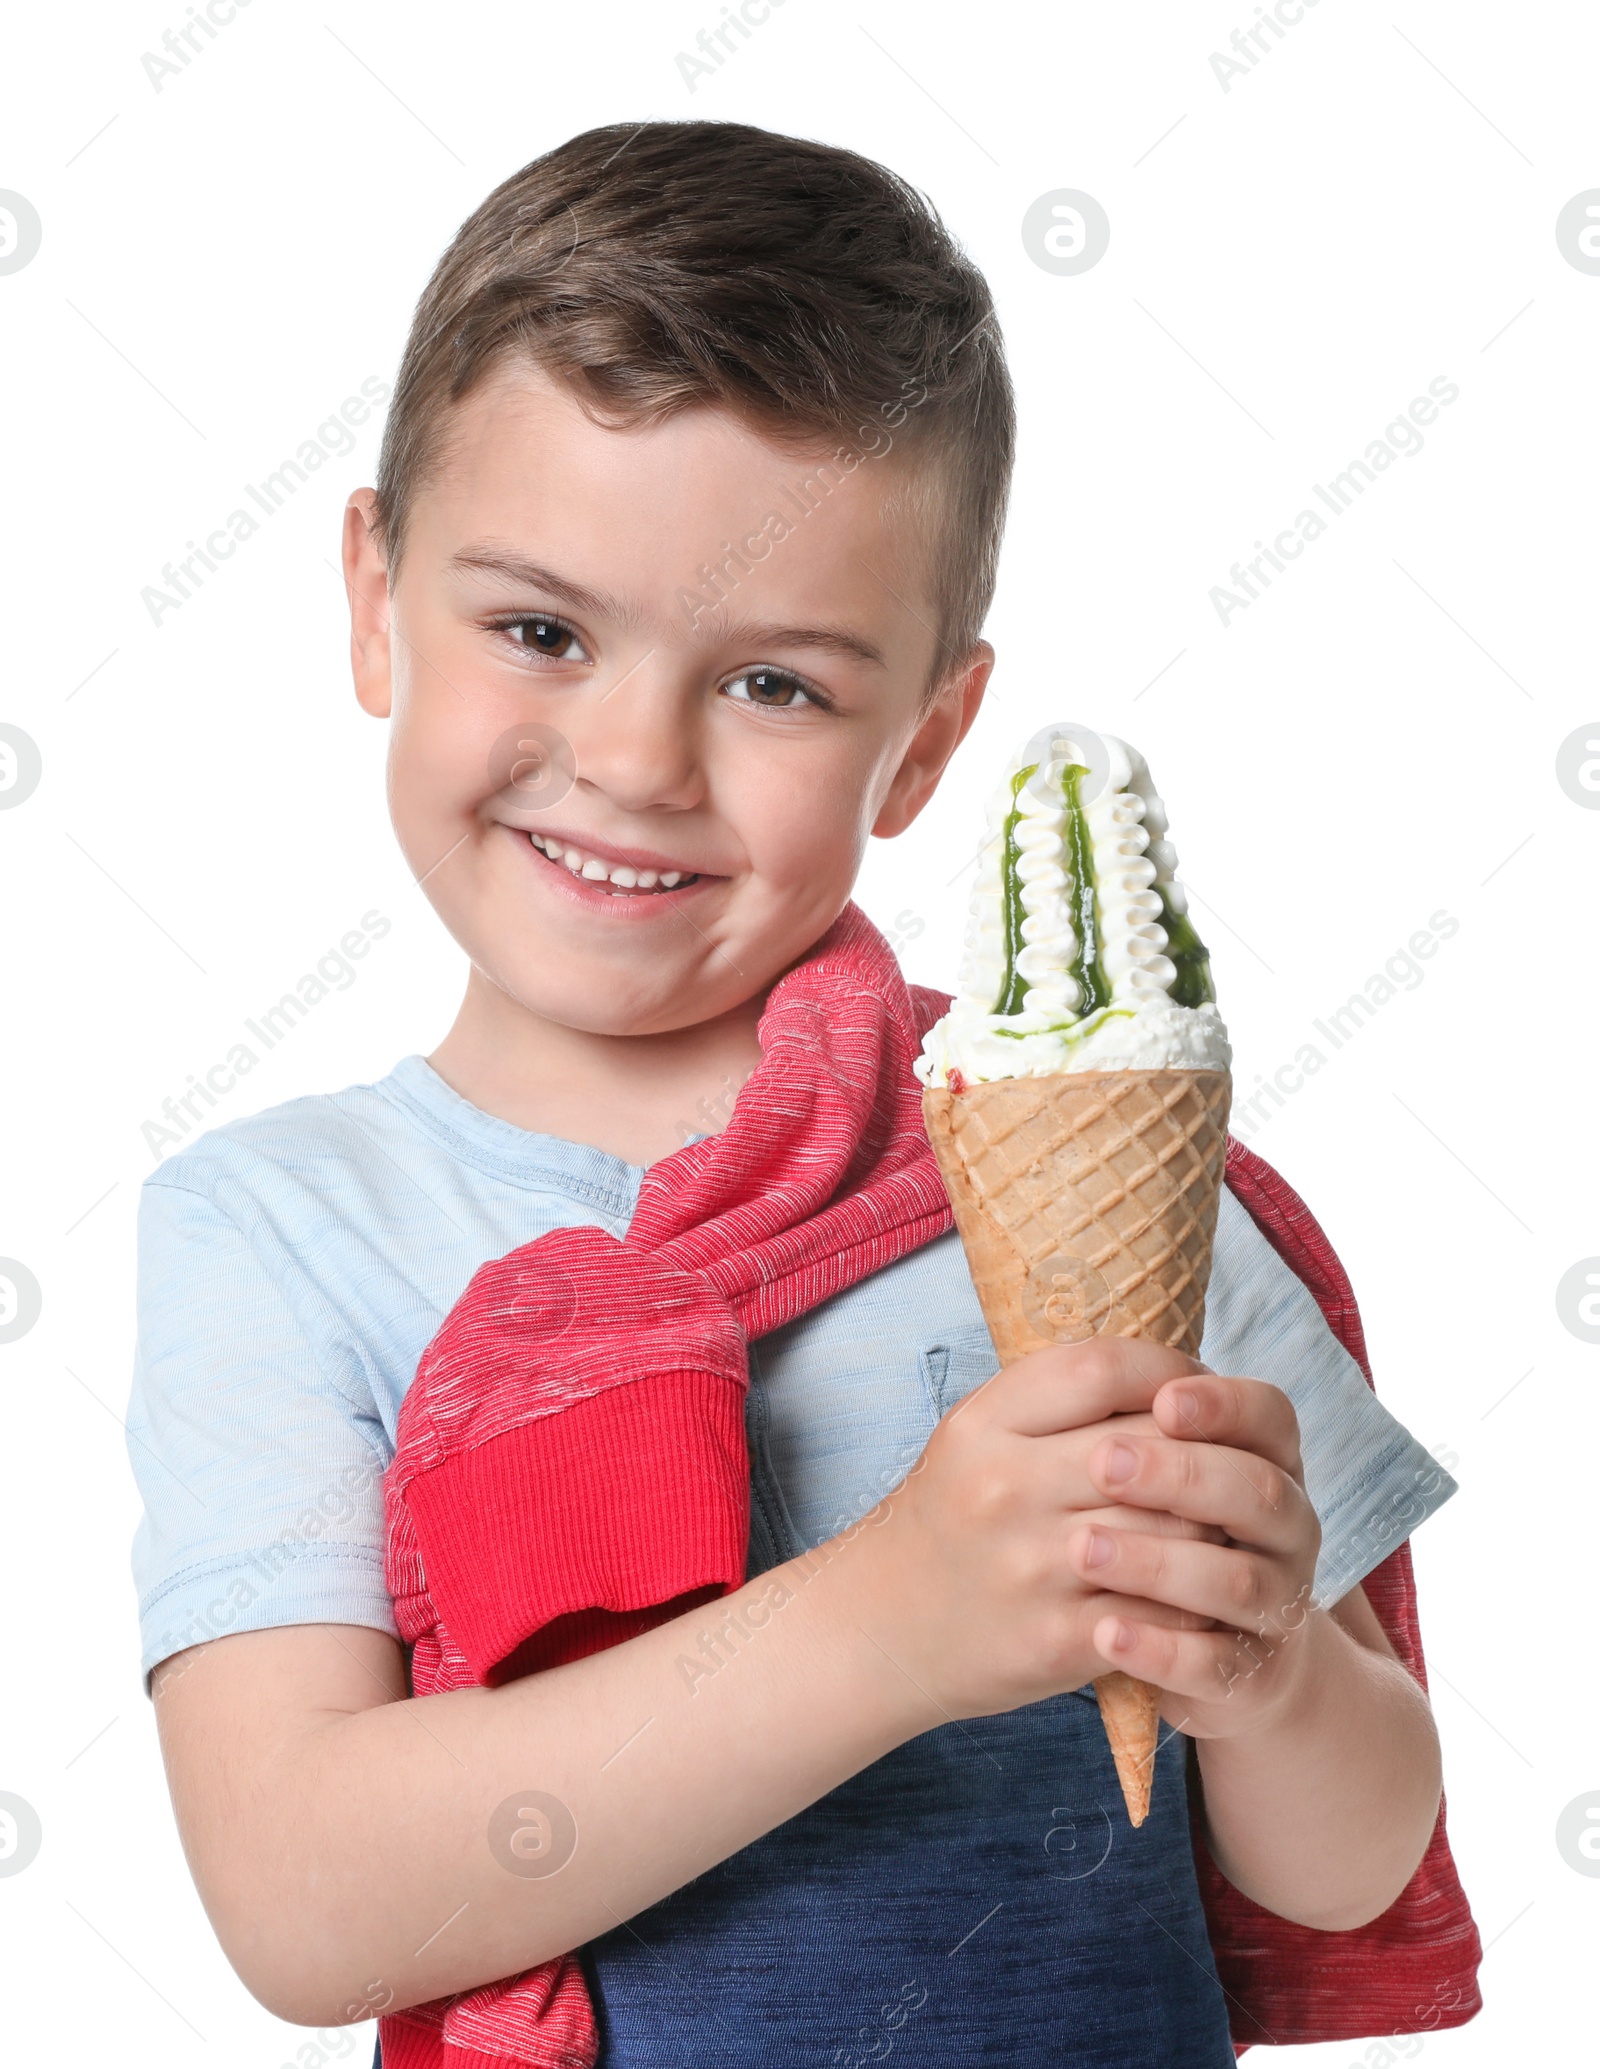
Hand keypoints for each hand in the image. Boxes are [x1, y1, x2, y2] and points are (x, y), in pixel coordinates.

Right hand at [842, 1337, 1222, 1720]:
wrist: (884, 1626)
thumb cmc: (951, 1515)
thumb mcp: (978, 1435)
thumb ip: (1059, 1399)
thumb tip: (1171, 1375)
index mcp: (984, 1424)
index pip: (1103, 1368)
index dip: (1168, 1372)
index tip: (1193, 1390)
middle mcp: (1004, 1488)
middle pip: (1149, 1448)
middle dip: (1206, 1453)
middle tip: (1229, 1459)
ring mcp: (1032, 1567)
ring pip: (1170, 1529)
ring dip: (1213, 1526)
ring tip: (1225, 1522)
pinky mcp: (1057, 1640)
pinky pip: (1161, 1610)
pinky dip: (1193, 1599)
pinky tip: (1198, 1588)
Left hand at [1065, 1371, 1322, 1739]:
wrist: (1210, 1651)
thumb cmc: (1161, 1529)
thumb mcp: (1154, 1467)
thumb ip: (1132, 1418)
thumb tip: (1080, 1366)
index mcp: (1266, 1459)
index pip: (1270, 1415)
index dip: (1224, 1405)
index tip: (1163, 1401)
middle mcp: (1286, 1528)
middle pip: (1256, 1490)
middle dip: (1181, 1474)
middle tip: (1103, 1465)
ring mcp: (1274, 1604)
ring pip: (1236, 1580)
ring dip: (1157, 1563)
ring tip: (1081, 1549)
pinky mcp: (1247, 1673)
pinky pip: (1216, 1664)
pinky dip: (1162, 1649)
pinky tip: (1105, 1633)